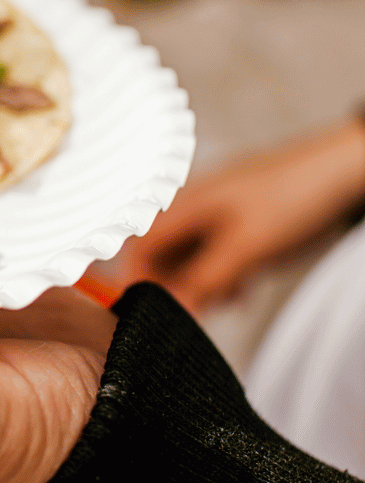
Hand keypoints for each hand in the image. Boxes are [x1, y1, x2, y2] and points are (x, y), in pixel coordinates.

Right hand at [124, 119, 364, 312]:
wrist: (345, 170)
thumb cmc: (295, 196)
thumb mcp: (245, 248)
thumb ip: (204, 281)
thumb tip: (172, 310)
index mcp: (185, 204)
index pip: (141, 245)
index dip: (139, 278)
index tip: (148, 308)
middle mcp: (195, 204)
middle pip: (164, 251)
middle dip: (173, 285)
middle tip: (189, 313)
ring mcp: (219, 210)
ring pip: (191, 254)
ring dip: (199, 282)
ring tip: (220, 301)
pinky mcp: (241, 219)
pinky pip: (216, 252)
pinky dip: (221, 274)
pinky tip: (238, 288)